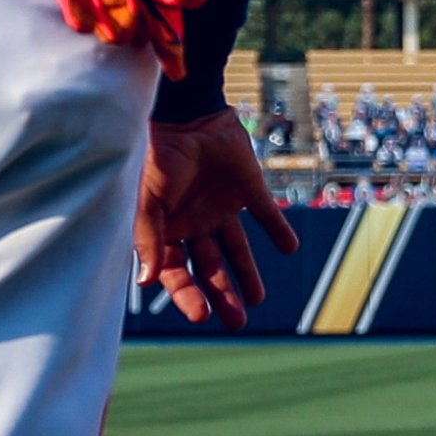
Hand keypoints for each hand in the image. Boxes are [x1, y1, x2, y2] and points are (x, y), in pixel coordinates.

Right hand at [139, 111, 299, 327]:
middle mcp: (195, 223)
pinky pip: (266, 215)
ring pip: (237, 249)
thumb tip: (145, 283)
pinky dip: (278, 230)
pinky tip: (289, 248)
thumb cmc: (160, 156)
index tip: (201, 315)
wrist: (189, 112)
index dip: (187, 294)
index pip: (177, 272)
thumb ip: (148, 239)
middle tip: (237, 322)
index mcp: (168, 229)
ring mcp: (221, 207)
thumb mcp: (149, 201)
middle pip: (209, 268)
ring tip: (258, 299)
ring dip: (248, 274)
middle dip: (222, 295)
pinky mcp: (248, 189)